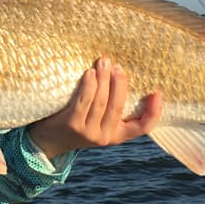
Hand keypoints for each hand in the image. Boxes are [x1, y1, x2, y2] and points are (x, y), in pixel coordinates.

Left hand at [28, 58, 162, 160]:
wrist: (46, 140)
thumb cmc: (75, 122)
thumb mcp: (97, 119)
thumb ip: (111, 105)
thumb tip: (123, 74)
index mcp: (117, 135)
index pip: (143, 127)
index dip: (154, 111)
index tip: (157, 93)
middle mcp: (105, 136)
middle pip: (119, 107)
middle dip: (120, 84)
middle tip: (118, 66)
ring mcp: (88, 132)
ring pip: (102, 102)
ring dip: (104, 80)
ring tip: (103, 63)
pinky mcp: (72, 125)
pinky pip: (84, 101)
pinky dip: (89, 85)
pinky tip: (89, 73)